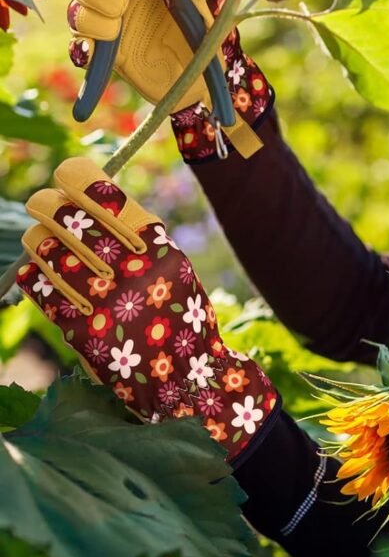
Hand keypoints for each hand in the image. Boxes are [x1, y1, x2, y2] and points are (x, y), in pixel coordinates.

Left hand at [15, 157, 279, 460]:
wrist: (188, 380)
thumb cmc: (180, 316)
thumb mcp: (173, 267)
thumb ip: (138, 238)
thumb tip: (88, 199)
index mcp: (157, 246)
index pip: (102, 193)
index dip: (74, 177)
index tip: (65, 175)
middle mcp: (130, 268)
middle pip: (65, 217)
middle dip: (45, 205)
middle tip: (43, 205)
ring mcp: (104, 300)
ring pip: (46, 249)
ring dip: (36, 239)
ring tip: (38, 239)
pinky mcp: (81, 331)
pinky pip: (40, 288)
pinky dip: (32, 275)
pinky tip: (36, 272)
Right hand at [67, 0, 274, 163]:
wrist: (199, 83)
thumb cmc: (200, 39)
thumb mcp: (200, 7)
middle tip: (123, 2)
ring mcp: (107, 19)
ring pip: (77, 4)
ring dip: (93, 13)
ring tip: (118, 27)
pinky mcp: (103, 49)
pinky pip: (79, 39)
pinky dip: (88, 40)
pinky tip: (106, 43)